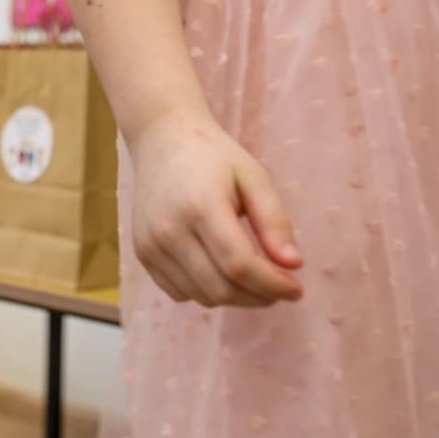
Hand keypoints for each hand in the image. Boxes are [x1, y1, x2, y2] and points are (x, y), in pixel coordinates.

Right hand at [126, 110, 302, 307]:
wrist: (161, 139)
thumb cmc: (213, 156)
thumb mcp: (253, 178)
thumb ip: (274, 221)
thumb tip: (293, 265)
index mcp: (201, 206)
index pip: (239, 265)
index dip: (272, 285)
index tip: (296, 290)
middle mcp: (169, 230)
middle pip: (220, 288)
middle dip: (258, 297)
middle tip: (279, 288)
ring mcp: (151, 244)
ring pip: (201, 296)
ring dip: (234, 297)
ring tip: (254, 280)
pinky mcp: (142, 253)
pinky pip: (179, 293)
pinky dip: (205, 292)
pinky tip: (220, 273)